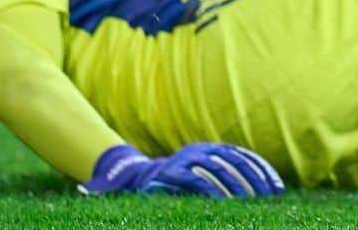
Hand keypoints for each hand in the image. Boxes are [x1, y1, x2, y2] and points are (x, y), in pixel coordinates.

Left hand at [79, 142, 284, 198]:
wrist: (134, 170)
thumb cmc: (127, 191)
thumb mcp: (112, 192)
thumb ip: (100, 190)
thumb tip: (83, 191)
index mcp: (170, 170)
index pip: (198, 180)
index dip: (217, 193)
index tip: (233, 207)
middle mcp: (190, 157)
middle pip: (221, 170)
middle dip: (242, 188)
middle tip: (261, 203)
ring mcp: (203, 152)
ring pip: (236, 161)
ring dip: (256, 176)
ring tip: (274, 193)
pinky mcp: (212, 151)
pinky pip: (240, 155)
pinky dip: (257, 166)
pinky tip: (272, 182)